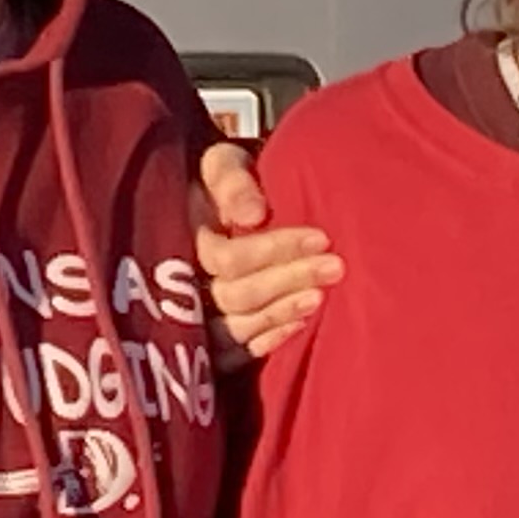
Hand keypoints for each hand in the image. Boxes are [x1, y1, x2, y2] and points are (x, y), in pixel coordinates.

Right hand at [191, 141, 339, 365]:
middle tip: (336, 268)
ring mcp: (195, 313)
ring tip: (321, 297)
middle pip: (234, 296)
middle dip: (288, 281)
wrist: (222, 203)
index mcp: (182, 236)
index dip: (274, 250)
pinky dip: (269, 341)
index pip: (226, 258)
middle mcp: (184, 279)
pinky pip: (235, 354)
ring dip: (282, 313)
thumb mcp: (225, 164)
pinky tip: (301, 325)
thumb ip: (232, 181)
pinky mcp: (211, 339)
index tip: (321, 238)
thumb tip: (252, 216)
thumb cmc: (231, 180)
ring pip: (235, 328)